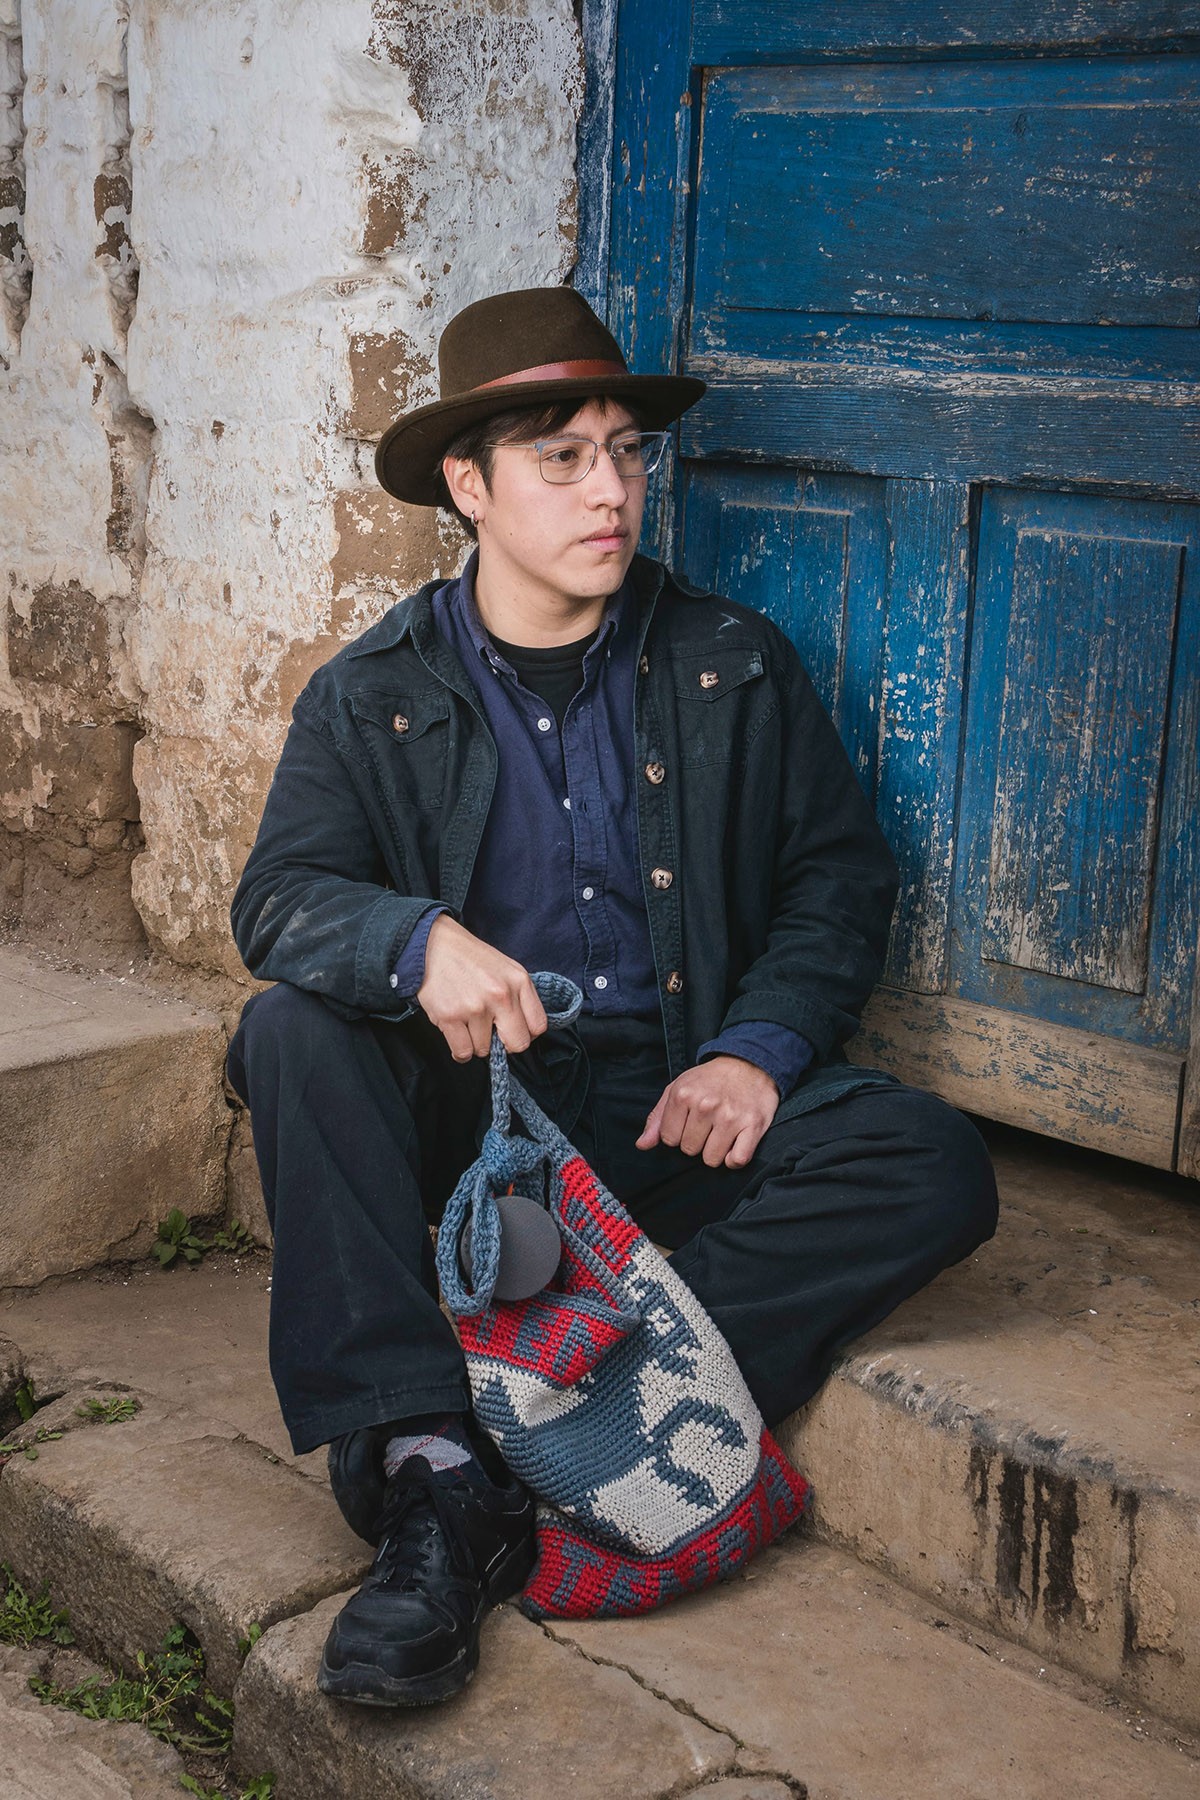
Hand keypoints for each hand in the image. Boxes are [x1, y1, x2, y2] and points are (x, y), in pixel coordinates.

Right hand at [416, 915, 547, 1060]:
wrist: (433, 945)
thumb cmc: (470, 959)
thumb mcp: (506, 968)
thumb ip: (520, 996)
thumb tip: (523, 1031)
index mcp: (519, 981)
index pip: (538, 1026)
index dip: (525, 1033)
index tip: (513, 1031)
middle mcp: (501, 995)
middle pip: (518, 1044)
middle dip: (505, 1046)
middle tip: (492, 1035)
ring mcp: (475, 1007)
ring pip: (485, 1050)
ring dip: (476, 1042)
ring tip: (467, 1021)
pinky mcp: (450, 1017)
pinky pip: (463, 1052)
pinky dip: (460, 1050)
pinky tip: (457, 1034)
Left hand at [636, 1055, 778, 1168]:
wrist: (748, 1064)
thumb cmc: (710, 1079)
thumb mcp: (678, 1088)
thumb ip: (658, 1118)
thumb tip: (642, 1145)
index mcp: (683, 1095)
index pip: (669, 1139)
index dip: (678, 1134)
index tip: (689, 1123)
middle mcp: (705, 1106)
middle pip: (690, 1150)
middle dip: (696, 1142)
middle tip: (708, 1125)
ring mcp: (730, 1117)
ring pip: (711, 1159)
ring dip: (715, 1151)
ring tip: (721, 1132)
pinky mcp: (752, 1125)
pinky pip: (737, 1160)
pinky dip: (734, 1159)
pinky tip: (734, 1145)